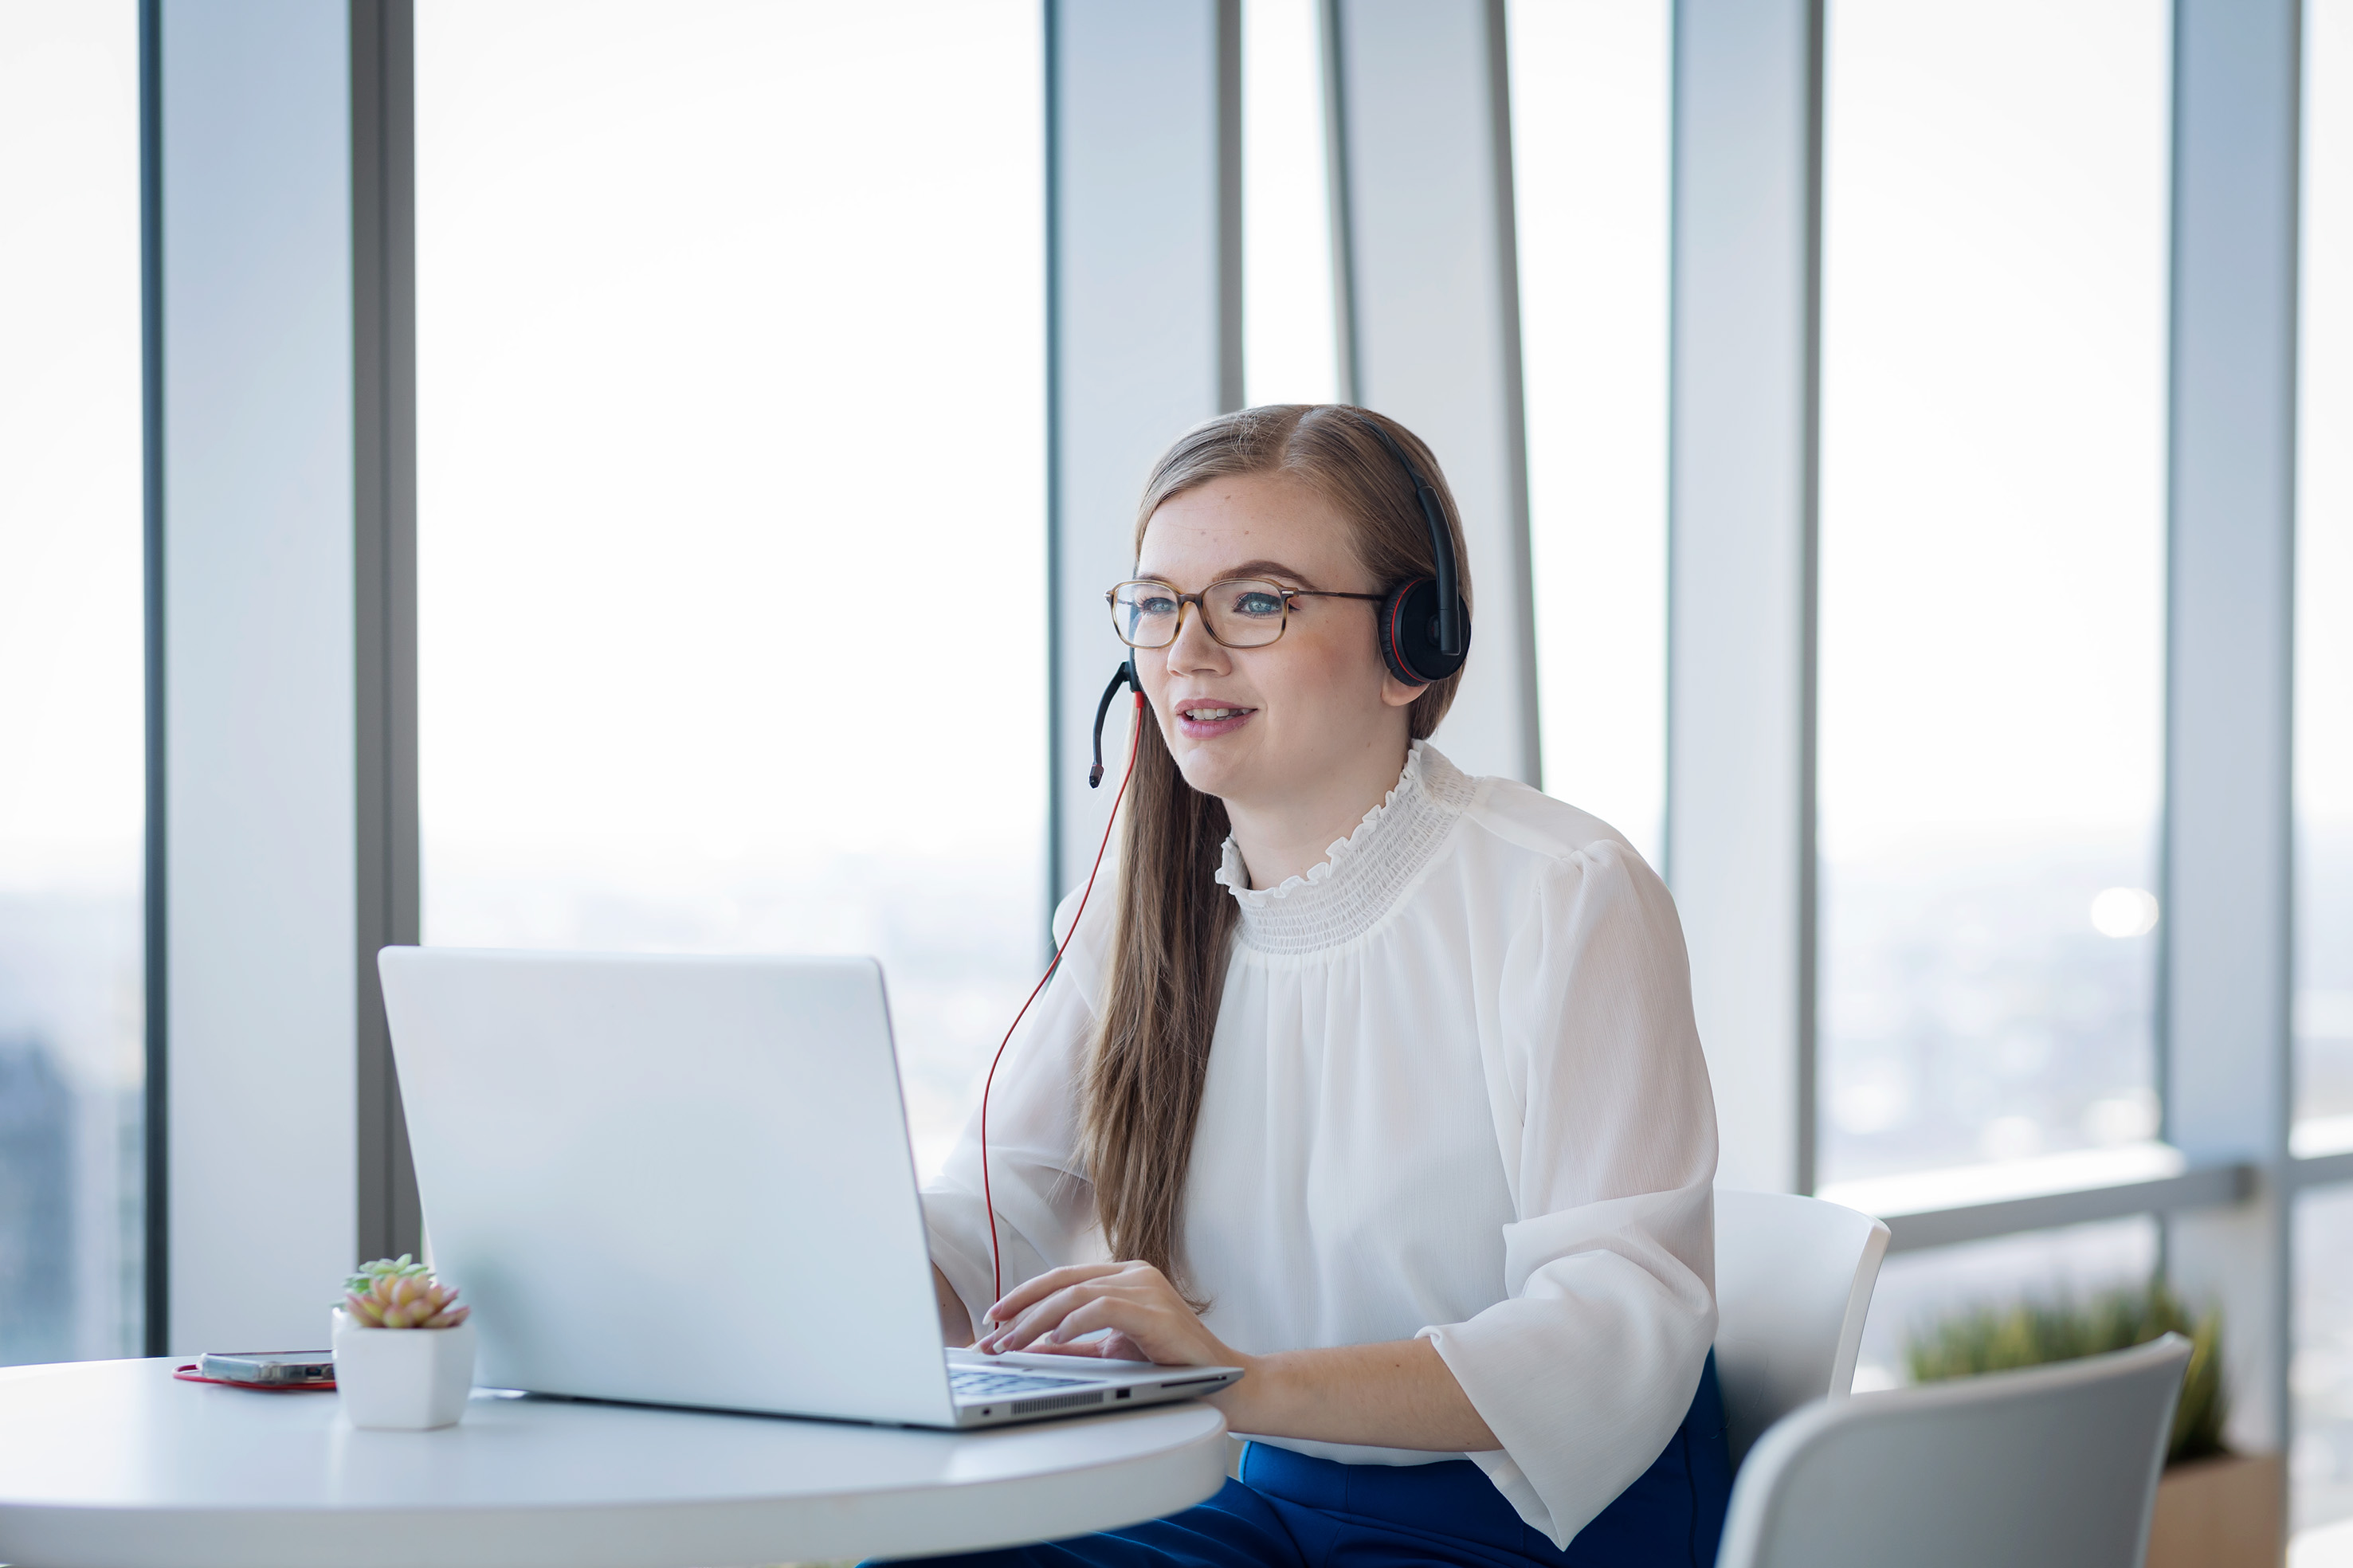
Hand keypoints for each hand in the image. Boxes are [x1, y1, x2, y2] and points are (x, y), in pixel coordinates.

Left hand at [976, 1261, 1244, 1370]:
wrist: (1226, 1385)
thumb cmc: (1172, 1369)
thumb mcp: (1114, 1353)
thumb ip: (1078, 1347)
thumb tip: (1030, 1350)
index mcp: (1124, 1278)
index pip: (1063, 1278)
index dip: (1024, 1296)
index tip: (994, 1319)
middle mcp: (1134, 1275)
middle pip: (1062, 1280)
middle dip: (1020, 1307)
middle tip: (991, 1333)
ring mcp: (1147, 1288)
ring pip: (1076, 1293)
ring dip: (1036, 1320)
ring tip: (1012, 1344)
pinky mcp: (1155, 1310)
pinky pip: (1103, 1307)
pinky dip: (1072, 1323)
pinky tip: (1052, 1340)